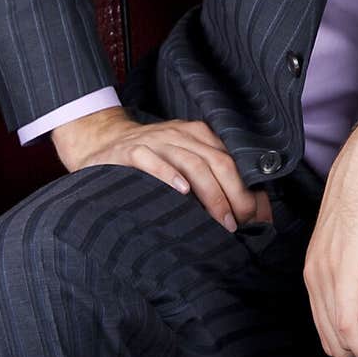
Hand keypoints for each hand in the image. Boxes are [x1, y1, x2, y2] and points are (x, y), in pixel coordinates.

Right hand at [50, 106, 272, 230]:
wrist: (102, 141)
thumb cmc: (150, 158)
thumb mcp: (181, 158)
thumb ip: (207, 177)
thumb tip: (243, 209)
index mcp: (196, 134)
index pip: (229, 159)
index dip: (245, 187)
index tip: (255, 215)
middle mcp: (179, 134)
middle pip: (216, 161)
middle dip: (233, 194)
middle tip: (241, 222)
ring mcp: (155, 141)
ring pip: (191, 162)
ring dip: (210, 193)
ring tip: (222, 219)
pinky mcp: (130, 152)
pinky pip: (152, 161)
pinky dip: (169, 176)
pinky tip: (182, 192)